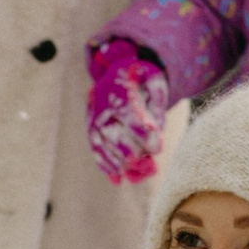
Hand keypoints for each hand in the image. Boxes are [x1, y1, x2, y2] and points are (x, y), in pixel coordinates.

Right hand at [86, 37, 169, 183]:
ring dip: (120, 164)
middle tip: (148, 167)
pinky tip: (117, 179)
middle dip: (131, 153)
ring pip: (103, 146)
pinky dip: (105, 165)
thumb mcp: (155, 82)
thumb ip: (157, 104)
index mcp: (118, 90)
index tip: (158, 148)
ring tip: (137, 176)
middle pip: (113, 134)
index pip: (130, 115)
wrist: (119, 70)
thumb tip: (156, 131)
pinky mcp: (91, 129)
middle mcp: (101, 105)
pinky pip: (96, 149)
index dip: (144, 134)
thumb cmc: (142, 78)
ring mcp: (93, 119)